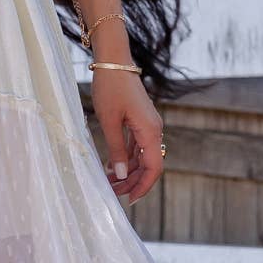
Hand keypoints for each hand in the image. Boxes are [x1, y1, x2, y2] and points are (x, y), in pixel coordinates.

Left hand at [90, 66, 164, 204]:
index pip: (154, 168)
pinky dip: (126, 157)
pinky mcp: (139, 120)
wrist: (114, 62)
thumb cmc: (110, 88)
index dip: (143, 186)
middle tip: (112, 194)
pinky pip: (136, 145)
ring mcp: (147, 125)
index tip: (129, 200)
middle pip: (148, 164)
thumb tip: (122, 176)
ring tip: (109, 183)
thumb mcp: (109, 121)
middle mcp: (154, 130)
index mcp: (150, 131)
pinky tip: (112, 167)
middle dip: (132, 182)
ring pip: (142, 156)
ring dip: (128, 171)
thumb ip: (116, 149)